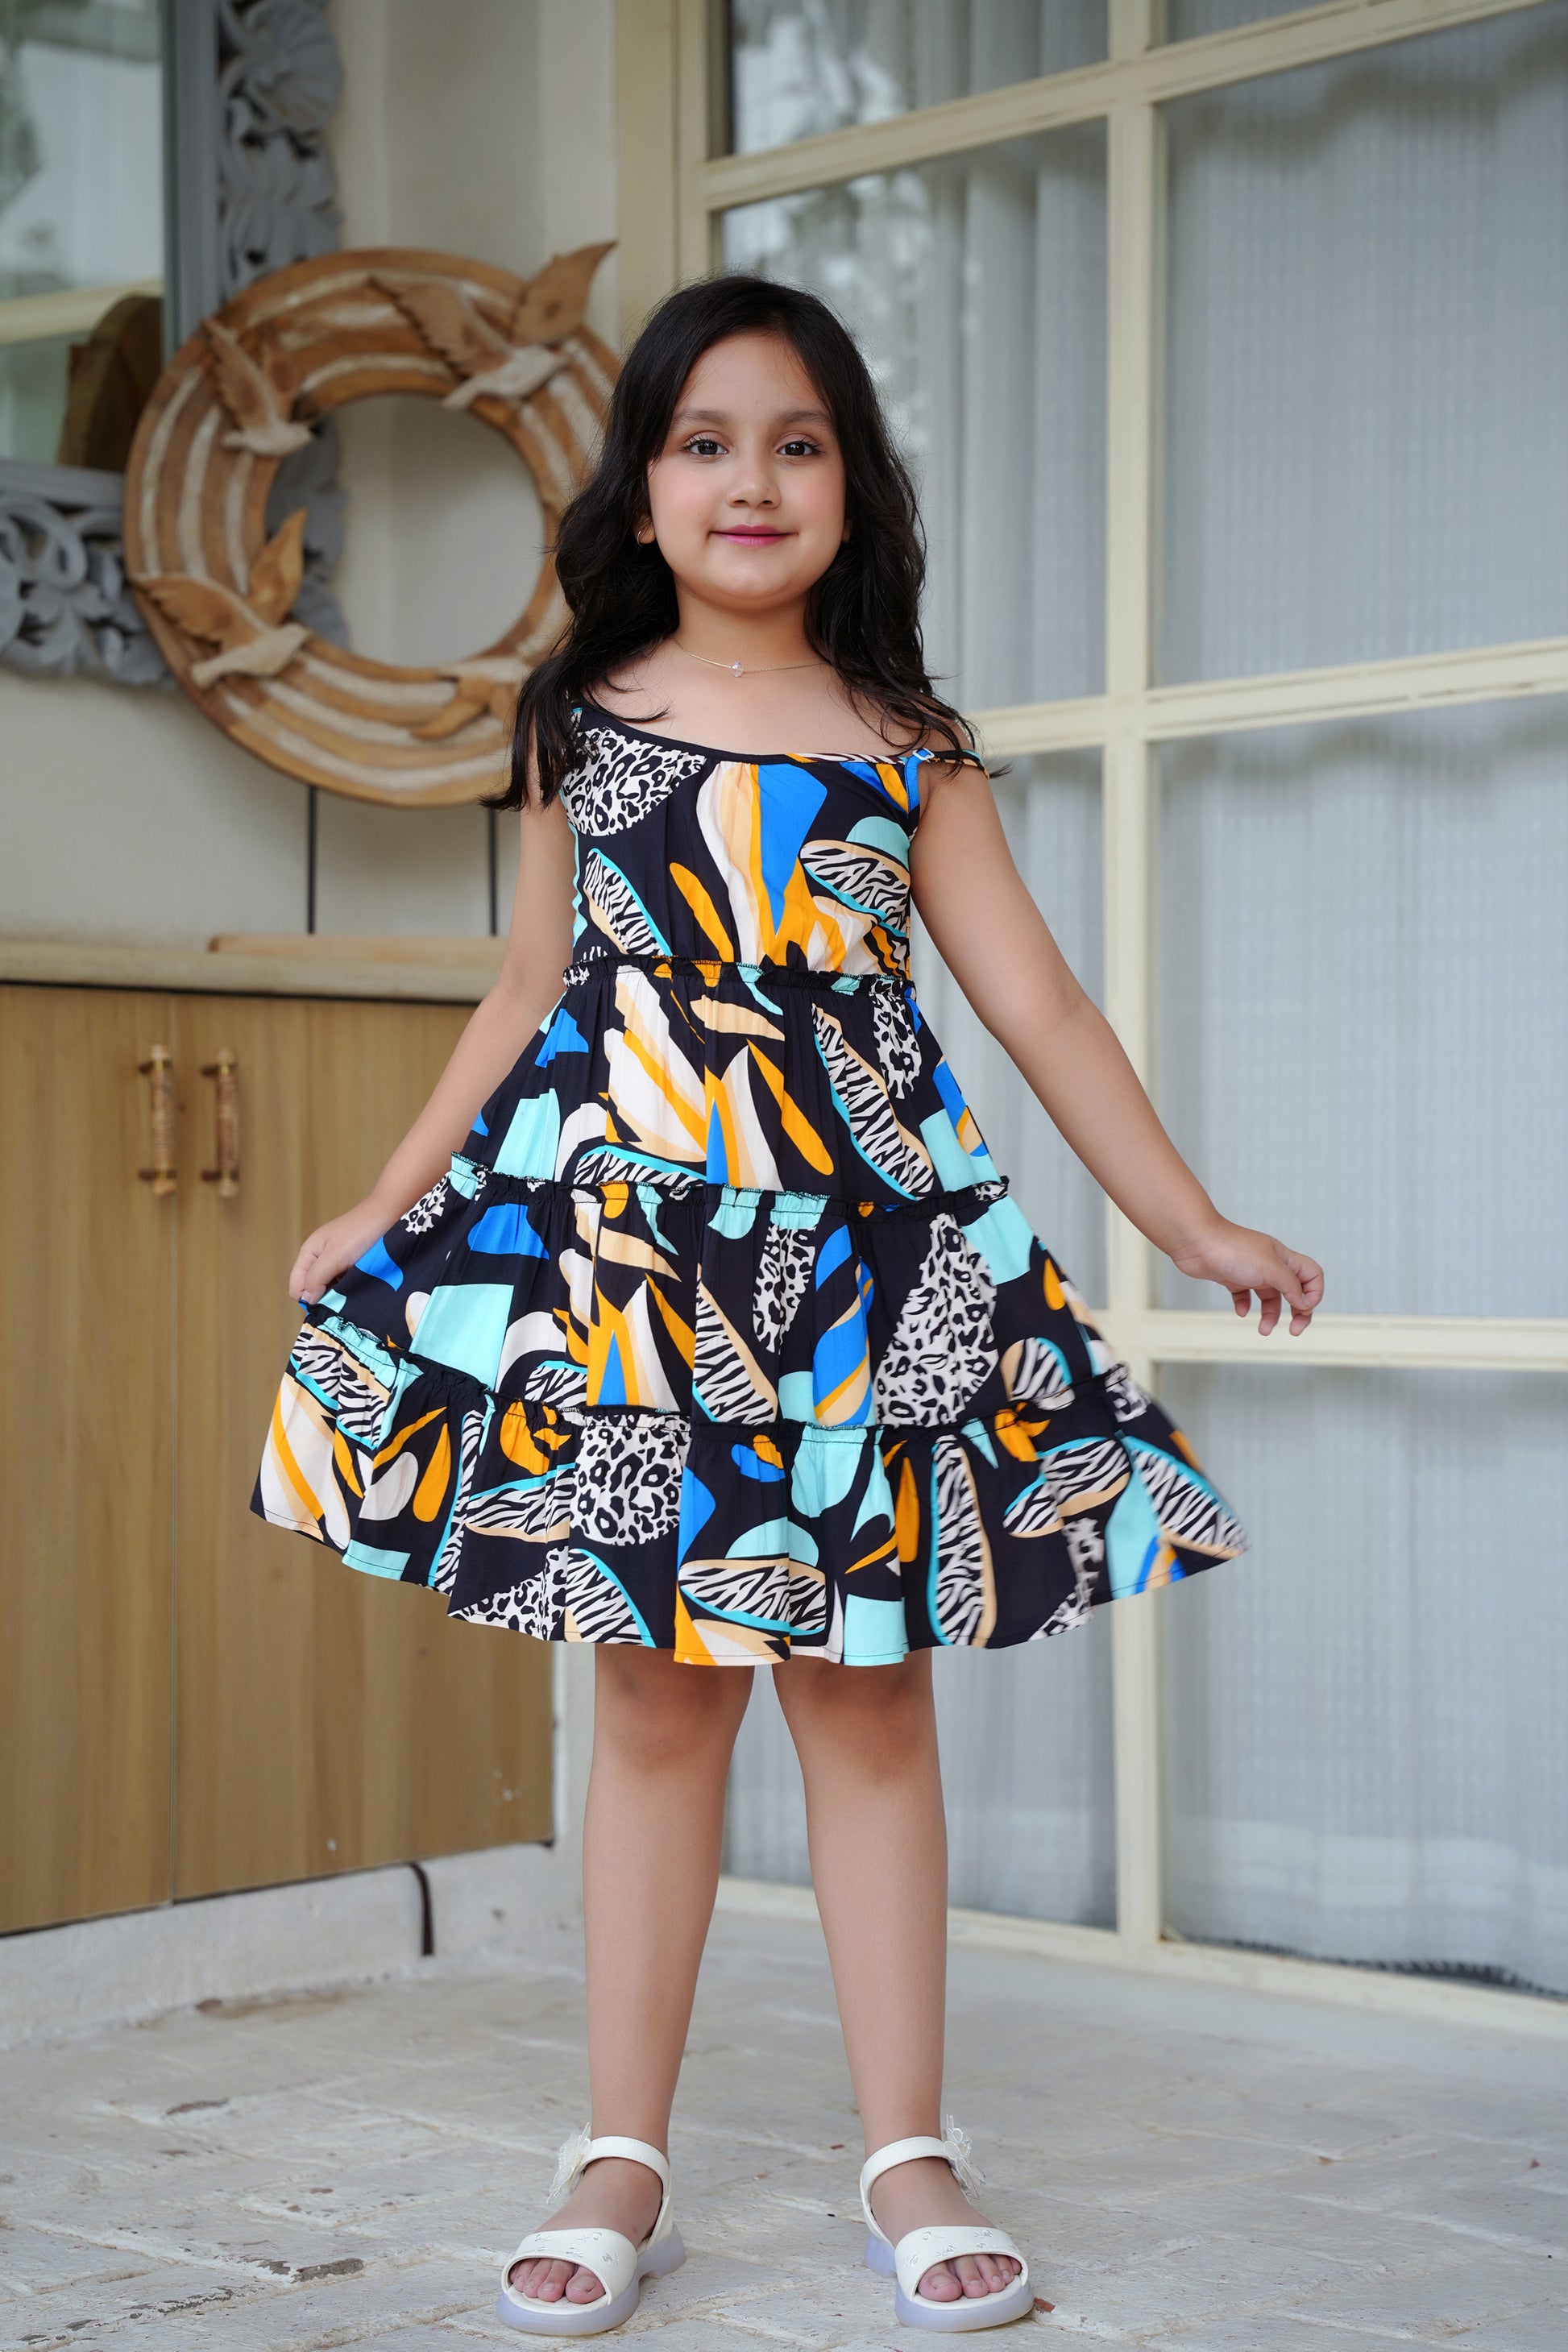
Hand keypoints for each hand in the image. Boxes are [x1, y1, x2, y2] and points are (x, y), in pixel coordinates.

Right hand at [288, 1197, 395, 1307]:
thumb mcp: (335, 1256)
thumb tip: (305, 1299)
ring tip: (355, 1291)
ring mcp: (336, 1262)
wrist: (388, 1215)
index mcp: (309, 1254)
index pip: (296, 1288)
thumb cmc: (360, 1232)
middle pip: (313, 1289)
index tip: (329, 1302)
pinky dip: (350, 1288)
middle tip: (344, 1298)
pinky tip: (361, 1286)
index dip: (308, 1299)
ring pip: (329, 1288)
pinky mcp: (351, 1265)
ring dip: (339, 1294)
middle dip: (325, 1298)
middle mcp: (319, 1259)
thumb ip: (317, 1277)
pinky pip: (344, 1283)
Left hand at [1169, 1218, 1323, 1336]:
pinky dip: (1245, 1305)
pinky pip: (1244, 1295)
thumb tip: (1305, 1303)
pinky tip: (1240, 1311)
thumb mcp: (1270, 1269)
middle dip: (1298, 1311)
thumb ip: (1290, 1286)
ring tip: (1263, 1330)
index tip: (1302, 1309)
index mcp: (1284, 1259)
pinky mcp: (1232, 1277)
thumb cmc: (1232, 1250)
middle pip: (1294, 1290)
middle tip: (1295, 1330)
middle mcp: (1270, 1264)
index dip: (1314, 1294)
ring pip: (1269, 1296)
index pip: (1312, 1275)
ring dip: (1270, 1315)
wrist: (1196, 1241)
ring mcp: (1251, 1271)